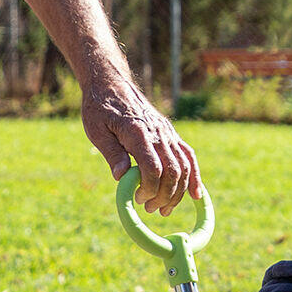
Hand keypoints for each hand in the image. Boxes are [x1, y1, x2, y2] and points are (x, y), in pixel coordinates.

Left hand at [80, 74, 200, 216]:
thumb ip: (111, 153)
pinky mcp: (171, 134)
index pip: (153, 167)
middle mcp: (158, 132)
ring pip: (184, 167)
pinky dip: (194, 177)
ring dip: (177, 192)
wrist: (111, 82)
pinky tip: (195, 195)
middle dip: (164, 195)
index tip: (139, 198)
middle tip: (149, 208)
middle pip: (173, 171)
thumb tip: (121, 177)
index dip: (149, 188)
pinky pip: (188, 156)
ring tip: (164, 209)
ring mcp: (167, 133)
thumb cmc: (99, 107)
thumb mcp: (96, 130)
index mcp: (138, 132)